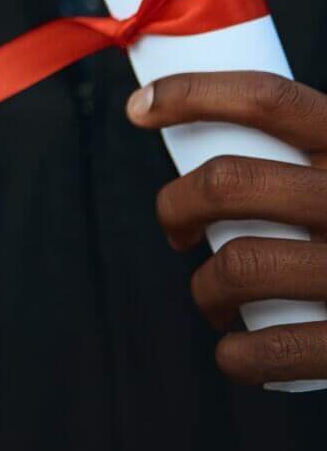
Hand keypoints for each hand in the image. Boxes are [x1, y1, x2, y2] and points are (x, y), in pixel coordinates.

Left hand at [132, 70, 326, 385]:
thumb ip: (322, 153)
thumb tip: (223, 125)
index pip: (268, 99)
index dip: (193, 93)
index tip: (141, 107)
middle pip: (230, 183)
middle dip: (177, 204)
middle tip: (174, 225)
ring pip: (238, 265)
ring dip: (204, 287)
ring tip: (212, 295)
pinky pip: (277, 349)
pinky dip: (238, 357)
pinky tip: (234, 354)